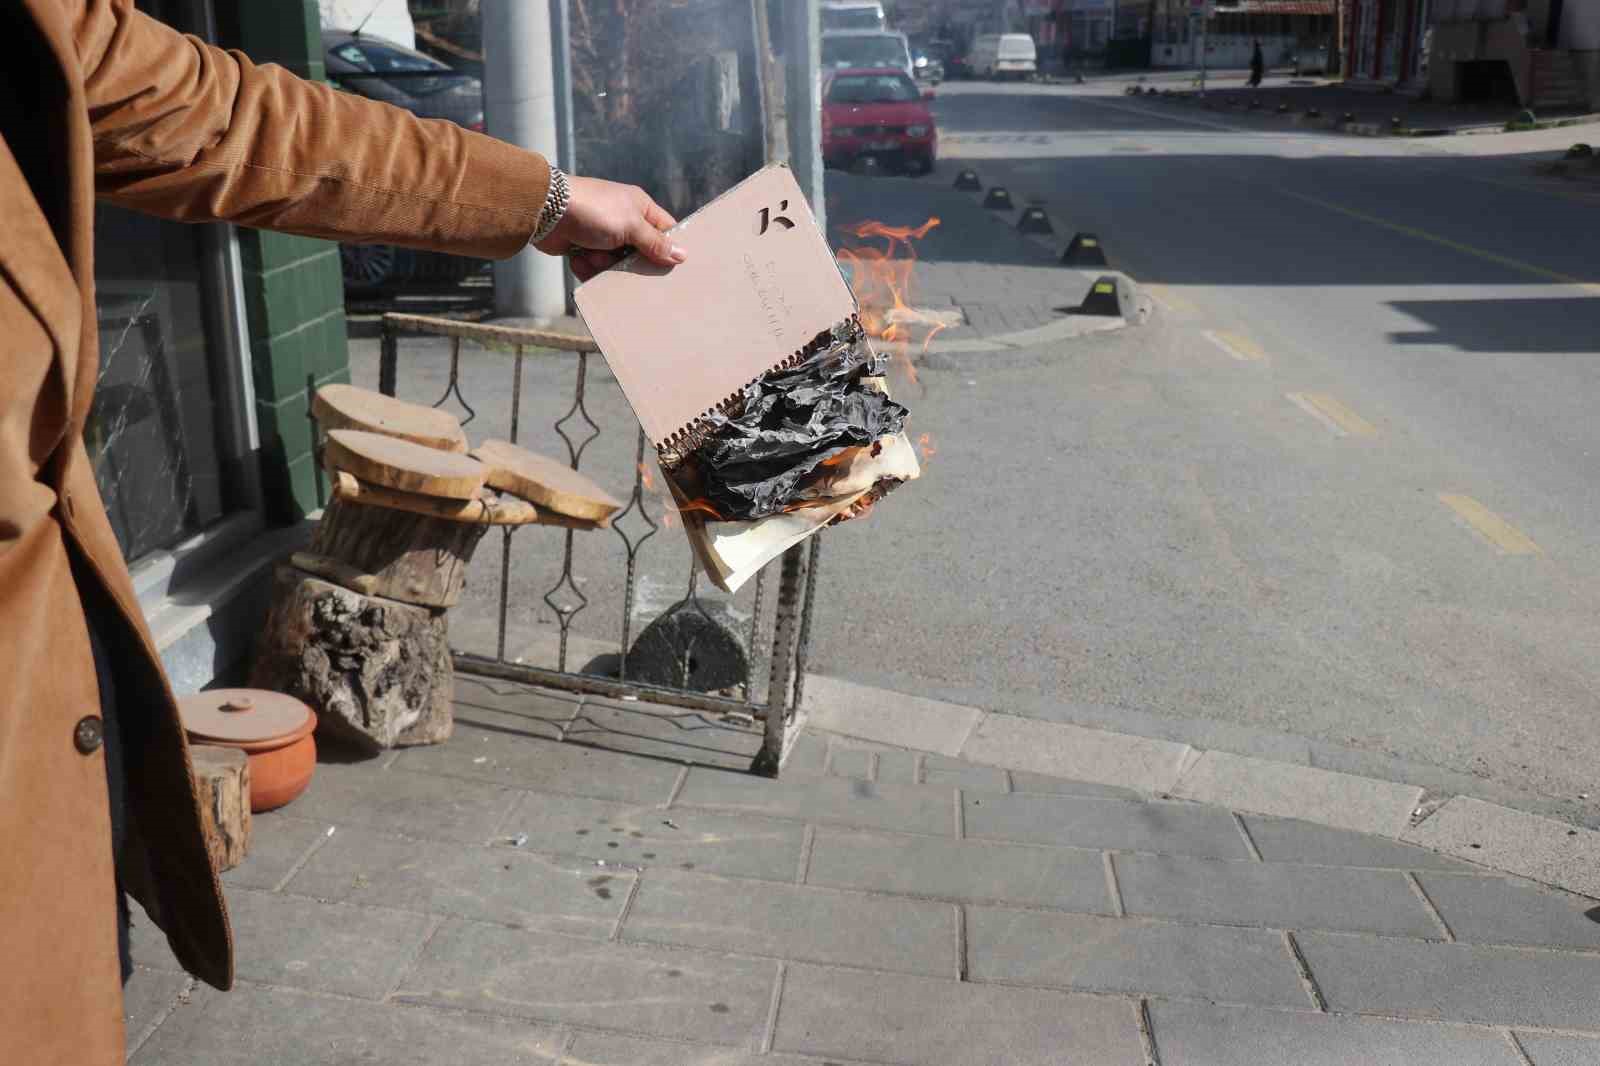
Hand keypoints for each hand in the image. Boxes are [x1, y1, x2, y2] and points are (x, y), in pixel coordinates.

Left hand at [533, 175, 684, 280]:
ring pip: (616, 264)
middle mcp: (622, 220)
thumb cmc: (594, 211)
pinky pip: (594, 267)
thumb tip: (682, 255)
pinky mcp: (583, 247)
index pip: (665, 230)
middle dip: (630, 263)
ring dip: (604, 265)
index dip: (669, 248)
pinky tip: (579, 258)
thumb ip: (656, 243)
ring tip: (593, 256)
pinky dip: (587, 266)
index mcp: (639, 207)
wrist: (547, 212)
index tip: (671, 267)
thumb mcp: (631, 225)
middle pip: (640, 253)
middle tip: (626, 268)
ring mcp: (602, 235)